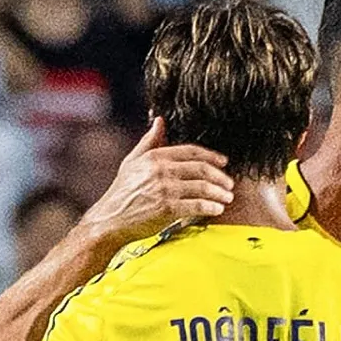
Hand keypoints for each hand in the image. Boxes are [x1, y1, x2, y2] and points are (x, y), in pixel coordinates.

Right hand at [78, 117, 234, 246]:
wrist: (110, 220)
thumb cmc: (122, 192)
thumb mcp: (132, 162)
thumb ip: (149, 141)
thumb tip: (159, 120)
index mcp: (155, 156)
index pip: (191, 151)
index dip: (211, 155)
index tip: (224, 162)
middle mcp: (161, 170)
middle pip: (201, 169)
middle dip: (220, 176)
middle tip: (230, 184)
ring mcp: (164, 190)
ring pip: (202, 187)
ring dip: (219, 193)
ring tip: (228, 198)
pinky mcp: (167, 209)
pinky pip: (197, 206)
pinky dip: (210, 207)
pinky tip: (217, 210)